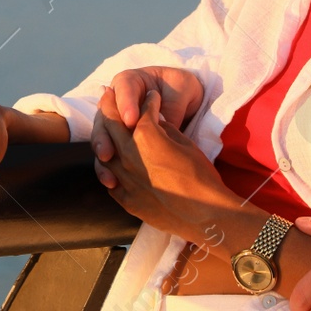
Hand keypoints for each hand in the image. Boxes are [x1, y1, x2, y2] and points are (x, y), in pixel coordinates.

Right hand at [90, 67, 205, 187]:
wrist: (181, 99)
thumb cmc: (180, 90)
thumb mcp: (182, 91)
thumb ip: (171, 107)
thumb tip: (164, 124)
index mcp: (129, 81)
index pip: (124, 90)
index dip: (126, 105)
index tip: (132, 121)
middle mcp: (115, 101)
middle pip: (103, 117)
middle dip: (105, 135)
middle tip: (109, 151)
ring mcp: (113, 122)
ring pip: (101, 137)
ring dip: (102, 152)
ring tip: (108, 167)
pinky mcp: (116, 141)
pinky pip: (106, 154)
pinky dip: (106, 167)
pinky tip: (111, 181)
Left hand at [94, 90, 240, 240]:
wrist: (206, 215)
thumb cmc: (201, 176)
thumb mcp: (186, 143)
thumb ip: (165, 129)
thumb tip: (155, 121)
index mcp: (146, 136)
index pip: (140, 110)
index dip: (148, 100)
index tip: (151, 97)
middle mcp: (128, 155)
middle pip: (112, 125)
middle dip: (110, 106)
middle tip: (109, 95)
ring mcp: (124, 179)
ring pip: (104, 153)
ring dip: (105, 137)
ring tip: (105, 128)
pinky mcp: (126, 199)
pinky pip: (110, 179)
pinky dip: (110, 167)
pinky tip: (112, 163)